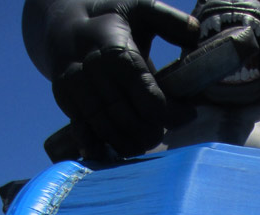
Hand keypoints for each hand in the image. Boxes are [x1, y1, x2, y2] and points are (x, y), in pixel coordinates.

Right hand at [23, 0, 199, 157]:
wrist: (63, 24)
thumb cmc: (112, 20)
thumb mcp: (141, 9)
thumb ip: (170, 21)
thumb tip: (196, 31)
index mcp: (116, 51)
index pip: (149, 96)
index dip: (171, 113)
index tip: (189, 115)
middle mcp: (93, 70)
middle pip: (128, 118)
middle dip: (149, 132)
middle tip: (161, 133)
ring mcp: (76, 87)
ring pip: (106, 128)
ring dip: (129, 144)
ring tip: (144, 143)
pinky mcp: (64, 100)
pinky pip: (84, 131)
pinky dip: (100, 147)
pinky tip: (115, 154)